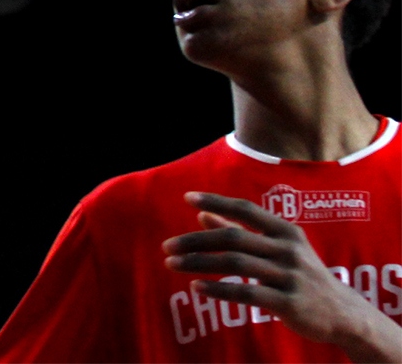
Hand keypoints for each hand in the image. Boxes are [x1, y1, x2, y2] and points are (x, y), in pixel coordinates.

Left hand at [165, 193, 401, 361]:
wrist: (344, 314)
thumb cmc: (302, 276)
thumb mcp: (279, 249)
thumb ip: (241, 232)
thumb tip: (201, 215)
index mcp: (286, 231)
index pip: (246, 209)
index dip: (217, 202)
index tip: (187, 198)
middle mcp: (289, 250)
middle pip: (234, 238)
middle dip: (196, 241)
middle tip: (167, 247)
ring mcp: (290, 276)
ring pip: (236, 264)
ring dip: (200, 263)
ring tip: (173, 264)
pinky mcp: (289, 303)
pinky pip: (247, 293)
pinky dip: (219, 290)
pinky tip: (197, 288)